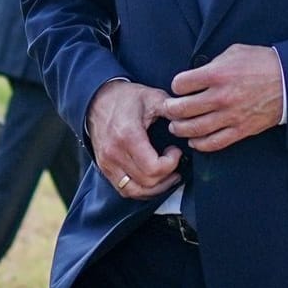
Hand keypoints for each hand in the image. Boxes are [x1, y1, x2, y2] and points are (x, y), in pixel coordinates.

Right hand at [87, 80, 180, 198]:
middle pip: (148, 181)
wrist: (97, 100)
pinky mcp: (105, 169)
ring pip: (136, 192)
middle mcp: (114, 154)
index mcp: (127, 136)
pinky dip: (142, 190)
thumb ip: (171, 108)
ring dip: (156, 188)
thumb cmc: (126, 98)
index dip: (171, 164)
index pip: (153, 168)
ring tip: (168, 175)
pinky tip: (153, 180)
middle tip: (174, 160)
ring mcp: (107, 164)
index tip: (175, 150)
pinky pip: (125, 190)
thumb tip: (190, 118)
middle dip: (167, 175)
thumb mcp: (151, 96)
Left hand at [161, 44, 282, 152]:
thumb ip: (211, 63)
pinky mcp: (240, 130)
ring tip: (177, 126)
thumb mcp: (234, 52)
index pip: (181, 84)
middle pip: (182, 109)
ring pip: (194, 129)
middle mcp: (221, 96)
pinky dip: (200, 144)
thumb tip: (195, 75)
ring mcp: (231, 116)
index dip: (176, 85)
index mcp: (218, 74)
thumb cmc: (261, 63)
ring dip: (180, 129)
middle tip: (169, 110)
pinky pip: (214, 143)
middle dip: (171, 110)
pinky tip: (194, 140)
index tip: (179, 87)